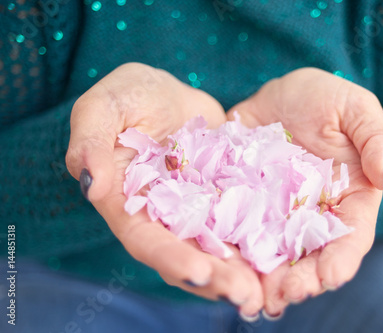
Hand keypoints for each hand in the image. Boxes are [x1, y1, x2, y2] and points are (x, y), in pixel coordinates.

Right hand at [66, 63, 263, 315]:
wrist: (167, 94)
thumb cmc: (127, 96)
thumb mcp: (102, 108)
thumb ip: (89, 142)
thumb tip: (90, 184)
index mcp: (127, 205)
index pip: (145, 240)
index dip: (170, 258)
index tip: (198, 273)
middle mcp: (162, 218)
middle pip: (187, 255)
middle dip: (214, 278)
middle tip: (246, 296)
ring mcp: (195, 212)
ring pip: (217, 248)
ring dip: (240, 272)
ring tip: (266, 291)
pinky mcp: (222, 200)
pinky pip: (241, 223)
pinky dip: (258, 242)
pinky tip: (281, 257)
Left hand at [227, 67, 382, 315]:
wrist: (277, 95)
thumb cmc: (323, 98)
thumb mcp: (355, 108)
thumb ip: (376, 139)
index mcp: (347, 198)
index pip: (350, 235)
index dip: (342, 259)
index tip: (330, 277)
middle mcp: (312, 215)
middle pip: (309, 255)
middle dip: (300, 279)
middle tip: (284, 295)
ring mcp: (276, 214)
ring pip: (273, 254)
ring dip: (265, 279)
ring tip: (254, 298)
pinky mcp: (244, 206)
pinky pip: (237, 232)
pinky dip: (232, 253)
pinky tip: (223, 268)